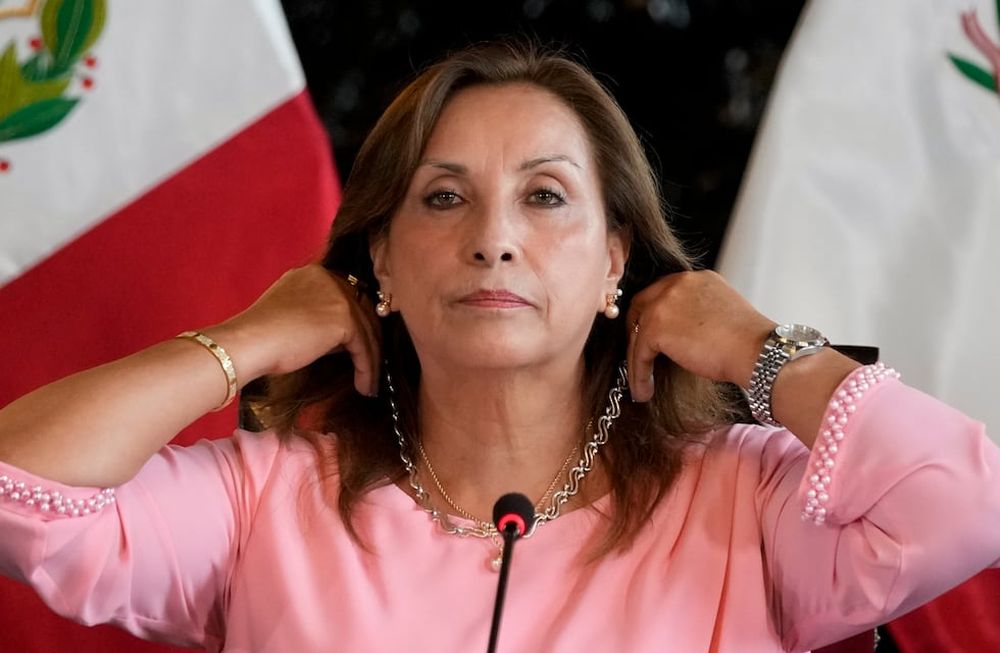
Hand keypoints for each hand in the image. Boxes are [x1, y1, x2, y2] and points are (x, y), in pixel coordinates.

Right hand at [210, 265, 380, 395]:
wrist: (247, 344)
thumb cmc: (260, 339)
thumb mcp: (294, 318)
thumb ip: (319, 319)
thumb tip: (345, 338)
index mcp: (313, 275)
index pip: (348, 297)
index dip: (358, 324)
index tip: (361, 348)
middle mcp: (328, 279)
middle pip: (363, 311)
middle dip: (370, 342)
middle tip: (371, 366)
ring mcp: (337, 296)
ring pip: (366, 331)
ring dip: (370, 361)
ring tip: (369, 385)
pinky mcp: (343, 318)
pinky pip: (364, 347)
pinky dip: (366, 369)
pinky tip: (365, 386)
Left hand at [625, 270, 773, 401]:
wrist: (756, 351)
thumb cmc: (748, 343)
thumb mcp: (720, 314)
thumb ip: (696, 314)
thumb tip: (678, 335)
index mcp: (696, 279)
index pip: (663, 292)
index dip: (653, 314)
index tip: (651, 335)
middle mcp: (678, 284)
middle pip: (643, 305)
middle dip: (636, 331)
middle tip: (638, 354)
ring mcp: (664, 302)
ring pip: (638, 332)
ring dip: (637, 359)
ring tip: (642, 382)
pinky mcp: (656, 327)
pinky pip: (639, 353)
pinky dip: (638, 374)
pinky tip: (644, 390)